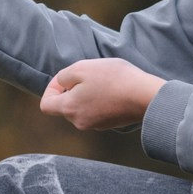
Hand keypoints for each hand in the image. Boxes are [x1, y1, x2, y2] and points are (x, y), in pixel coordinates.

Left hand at [40, 59, 164, 131]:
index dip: (51, 88)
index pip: (46, 105)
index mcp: (69, 109)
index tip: (65, 78)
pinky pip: (98, 111)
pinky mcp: (111, 124)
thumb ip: (64, 76)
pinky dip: (101, 100)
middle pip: (66, 106)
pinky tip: (114, 89)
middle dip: (72, 89)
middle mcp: (79, 122)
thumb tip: (62, 84)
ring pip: (83, 107)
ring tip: (104, 81)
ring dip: (88, 93)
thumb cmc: (113, 79)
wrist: (146, 96)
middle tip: (89, 75)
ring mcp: (96, 125)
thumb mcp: (82, 68)